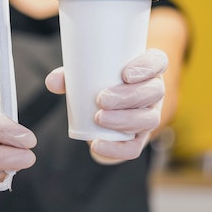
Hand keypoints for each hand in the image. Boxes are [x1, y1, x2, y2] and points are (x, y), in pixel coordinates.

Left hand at [45, 49, 167, 164]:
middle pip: (154, 92)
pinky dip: (117, 149)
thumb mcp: (85, 75)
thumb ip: (69, 76)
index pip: (158, 62)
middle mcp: (154, 90)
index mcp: (147, 68)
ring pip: (149, 119)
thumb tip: (52, 82)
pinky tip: (97, 146)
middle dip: (128, 96)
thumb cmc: (98, 82)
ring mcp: (150, 115)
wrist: (103, 107)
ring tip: (99, 118)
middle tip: (102, 99)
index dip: (147, 67)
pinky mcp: (140, 137)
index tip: (125, 74)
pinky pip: (135, 146)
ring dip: (125, 120)